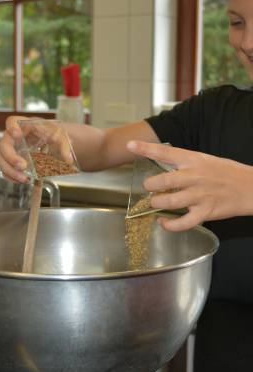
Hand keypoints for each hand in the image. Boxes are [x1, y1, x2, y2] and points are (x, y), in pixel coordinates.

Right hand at [0, 116, 74, 181]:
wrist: (50, 141)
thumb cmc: (52, 134)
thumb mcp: (60, 136)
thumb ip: (64, 146)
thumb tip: (68, 159)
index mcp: (24, 125)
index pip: (12, 120)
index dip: (11, 127)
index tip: (17, 134)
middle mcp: (13, 137)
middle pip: (3, 144)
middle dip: (11, 157)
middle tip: (23, 166)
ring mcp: (11, 149)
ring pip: (1, 159)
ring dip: (10, 171)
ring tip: (25, 179)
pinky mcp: (11, 161)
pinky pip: (5, 169)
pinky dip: (12, 176)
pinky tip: (23, 180)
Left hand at [127, 140, 252, 230]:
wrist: (251, 187)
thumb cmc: (226, 172)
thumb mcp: (205, 160)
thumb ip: (184, 163)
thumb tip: (163, 165)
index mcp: (193, 160)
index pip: (165, 152)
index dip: (145, 148)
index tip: (130, 145)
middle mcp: (195, 176)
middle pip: (163, 181)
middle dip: (150, 185)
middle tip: (148, 187)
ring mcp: (200, 195)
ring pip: (169, 201)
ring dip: (157, 204)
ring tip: (156, 203)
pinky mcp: (206, 212)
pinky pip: (183, 222)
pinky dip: (169, 225)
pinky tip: (164, 223)